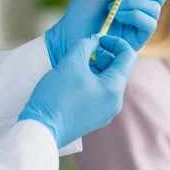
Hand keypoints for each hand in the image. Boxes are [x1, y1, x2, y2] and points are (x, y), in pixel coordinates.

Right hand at [18, 35, 135, 147]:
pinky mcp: (95, 119)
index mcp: (115, 88)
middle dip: (102, 56)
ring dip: (94, 69)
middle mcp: (116, 102)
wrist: (41, 129)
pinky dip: (90, 83)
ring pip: (107, 82)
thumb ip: (86, 45)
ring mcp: (106, 113)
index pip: (128, 57)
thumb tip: (95, 41)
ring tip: (74, 67)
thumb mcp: (71, 62)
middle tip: (81, 54)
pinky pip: (99, 94)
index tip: (98, 40)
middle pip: (117, 70)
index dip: (116, 43)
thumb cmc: (56, 95)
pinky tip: (72, 82)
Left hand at [45, 0, 166, 65]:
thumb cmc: (81, 15)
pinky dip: (135, 15)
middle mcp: (140, 8)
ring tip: (115, 8)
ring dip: (135, 3)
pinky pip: (149, 23)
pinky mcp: (139, 39)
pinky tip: (119, 16)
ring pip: (155, 8)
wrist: (70, 36)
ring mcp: (140, 24)